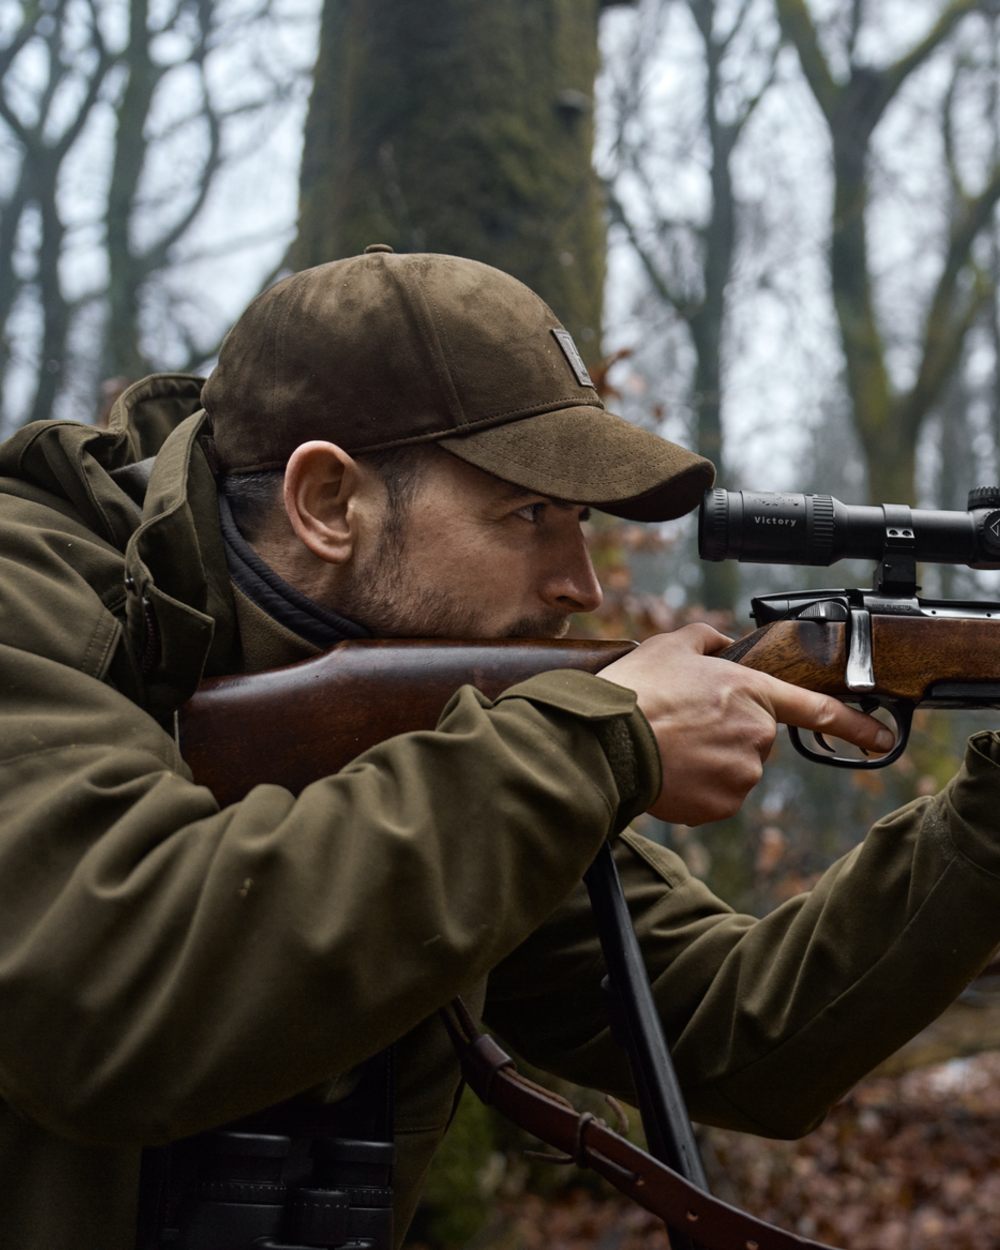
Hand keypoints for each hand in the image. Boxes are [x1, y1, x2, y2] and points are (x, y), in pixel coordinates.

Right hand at [599, 624, 895, 825]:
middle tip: (685, 728)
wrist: (609, 741)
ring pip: (734, 771)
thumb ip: (705, 639)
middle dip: (726, 736)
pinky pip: (715, 798)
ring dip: (709, 764)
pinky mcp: (722, 804)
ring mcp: (742, 773)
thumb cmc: (638, 690)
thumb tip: (720, 641)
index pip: (816, 709)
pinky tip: (669, 773)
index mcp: (751, 691)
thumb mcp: (670, 646)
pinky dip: (696, 790)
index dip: (855, 725)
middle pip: (753, 740)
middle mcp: (757, 734)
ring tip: (670, 749)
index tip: (882, 738)